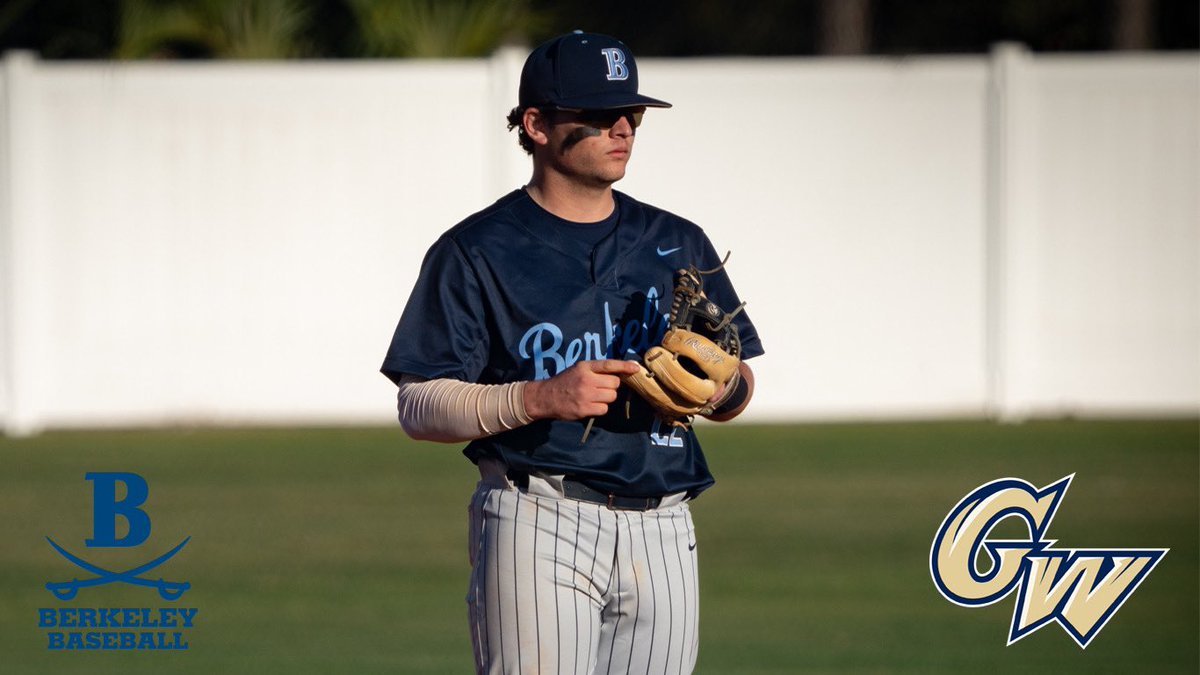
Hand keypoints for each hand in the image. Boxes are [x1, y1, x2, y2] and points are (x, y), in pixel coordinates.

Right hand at [524, 360, 640, 420]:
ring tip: (594, 397)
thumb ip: (597, 370)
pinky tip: (590, 405)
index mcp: (585, 367)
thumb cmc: (565, 382)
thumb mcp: (579, 370)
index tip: (636, 368)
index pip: (609, 365)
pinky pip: (604, 409)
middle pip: (614, 384)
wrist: (546, 397)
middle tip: (601, 388)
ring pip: (611, 397)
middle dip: (611, 387)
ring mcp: (585, 395)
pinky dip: (600, 408)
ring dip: (606, 398)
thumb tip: (621, 372)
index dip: (624, 366)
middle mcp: (586, 379)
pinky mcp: (584, 409)